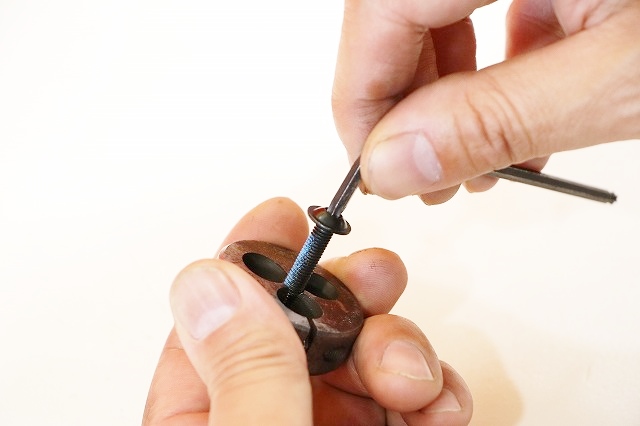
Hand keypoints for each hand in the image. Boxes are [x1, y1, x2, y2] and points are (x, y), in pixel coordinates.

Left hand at [143, 197, 471, 424]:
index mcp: (203, 423)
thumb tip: (212, 282)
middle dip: (347, 297)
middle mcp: (267, 420)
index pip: (217, 320)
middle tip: (379, 279)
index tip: (283, 211)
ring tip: (412, 378)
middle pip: (305, 328)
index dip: (251, 259)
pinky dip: (436, 393)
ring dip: (402, 349)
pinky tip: (439, 404)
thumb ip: (243, 376)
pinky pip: (412, 400)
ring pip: (366, 357)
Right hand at [333, 0, 639, 203]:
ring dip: (444, 92)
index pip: (383, 6)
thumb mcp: (622, 80)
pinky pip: (488, 8)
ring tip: (472, 160)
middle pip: (399, 8)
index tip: (371, 168)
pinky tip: (518, 115)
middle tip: (423, 177)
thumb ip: (498, 117)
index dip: (361, 94)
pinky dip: (490, 70)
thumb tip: (393, 163)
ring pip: (437, 11)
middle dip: (403, 101)